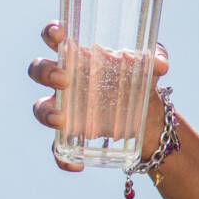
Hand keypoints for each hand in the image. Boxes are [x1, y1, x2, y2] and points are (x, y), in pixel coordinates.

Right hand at [28, 23, 169, 172]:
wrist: (149, 117)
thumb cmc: (141, 79)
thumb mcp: (152, 65)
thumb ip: (156, 57)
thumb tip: (160, 65)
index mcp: (80, 55)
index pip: (55, 38)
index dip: (50, 33)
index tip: (58, 34)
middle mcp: (66, 80)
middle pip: (39, 70)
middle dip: (45, 73)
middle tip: (64, 79)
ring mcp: (65, 108)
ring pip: (40, 107)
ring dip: (45, 113)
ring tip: (61, 121)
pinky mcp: (71, 135)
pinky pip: (57, 148)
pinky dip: (61, 158)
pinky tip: (76, 165)